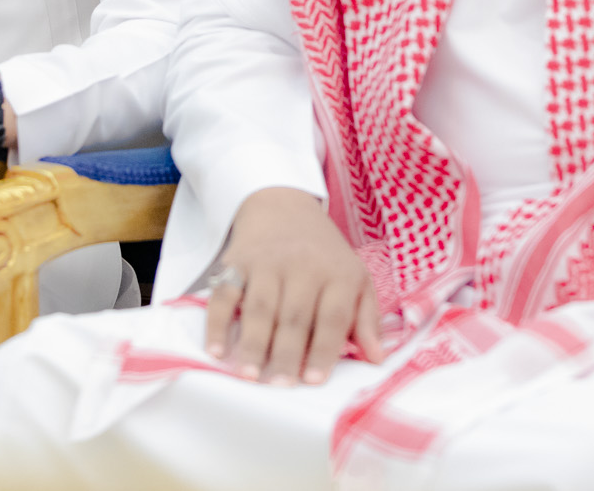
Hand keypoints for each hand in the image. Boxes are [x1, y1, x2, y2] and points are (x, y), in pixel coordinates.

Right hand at [204, 186, 384, 385]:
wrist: (284, 207)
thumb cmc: (324, 254)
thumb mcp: (355, 278)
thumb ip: (366, 319)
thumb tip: (376, 360)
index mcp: (338, 273)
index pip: (333, 316)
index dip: (324, 349)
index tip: (315, 381)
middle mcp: (303, 265)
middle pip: (294, 315)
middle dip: (286, 354)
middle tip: (280, 386)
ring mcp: (267, 262)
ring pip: (260, 308)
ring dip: (253, 344)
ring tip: (250, 376)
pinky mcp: (236, 261)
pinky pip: (225, 295)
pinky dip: (218, 324)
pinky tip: (217, 351)